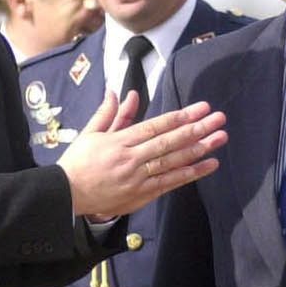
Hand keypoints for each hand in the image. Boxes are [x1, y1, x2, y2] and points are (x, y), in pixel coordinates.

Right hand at [58, 92, 227, 219]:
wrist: (66, 195)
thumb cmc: (78, 162)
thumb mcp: (90, 133)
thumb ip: (109, 113)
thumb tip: (119, 91)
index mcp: (120, 141)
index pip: (157, 126)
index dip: (181, 116)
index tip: (201, 108)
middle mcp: (132, 158)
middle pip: (170, 142)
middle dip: (197, 129)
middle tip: (219, 119)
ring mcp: (138, 178)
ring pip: (173, 162)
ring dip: (198, 150)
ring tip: (219, 139)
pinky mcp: (141, 195)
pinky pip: (169, 183)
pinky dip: (189, 174)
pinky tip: (206, 166)